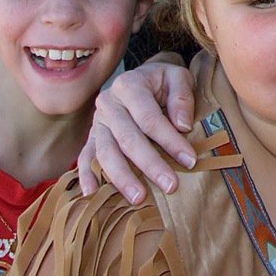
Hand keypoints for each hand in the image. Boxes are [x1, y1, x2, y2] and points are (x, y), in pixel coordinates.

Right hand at [76, 60, 197, 203]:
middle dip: (150, 165)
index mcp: (129, 85)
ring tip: (139, 198)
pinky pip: (85, 157)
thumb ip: (182, 97)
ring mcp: (97, 121)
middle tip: (171, 186)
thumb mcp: (178, 77)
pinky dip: (87, 175)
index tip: (190, 160)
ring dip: (122, 177)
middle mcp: (108, 103)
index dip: (170, 141)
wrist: (142, 78)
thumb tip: (182, 126)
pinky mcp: (91, 136)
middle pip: (128, 139)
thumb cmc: (163, 81)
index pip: (149, 118)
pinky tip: (93, 193)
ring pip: (105, 152)